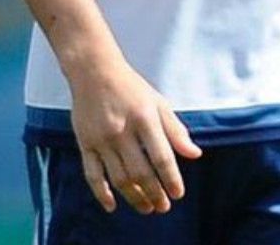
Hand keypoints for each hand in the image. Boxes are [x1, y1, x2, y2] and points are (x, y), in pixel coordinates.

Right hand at [67, 59, 201, 214]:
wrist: (93, 71)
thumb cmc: (130, 87)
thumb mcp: (158, 102)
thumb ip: (176, 130)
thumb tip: (195, 155)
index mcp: (144, 118)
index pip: (162, 157)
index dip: (172, 179)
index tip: (178, 194)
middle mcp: (122, 130)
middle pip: (141, 173)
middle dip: (155, 194)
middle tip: (163, 207)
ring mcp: (101, 138)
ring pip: (119, 178)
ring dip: (134, 197)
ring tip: (146, 208)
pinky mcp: (85, 143)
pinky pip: (92, 174)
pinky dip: (101, 193)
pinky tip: (112, 206)